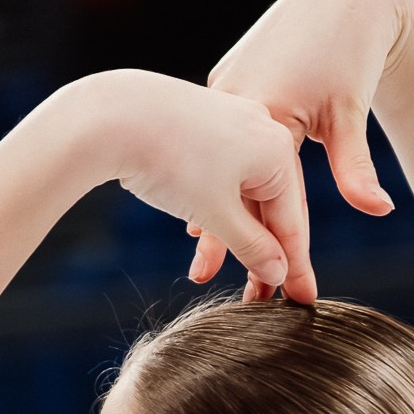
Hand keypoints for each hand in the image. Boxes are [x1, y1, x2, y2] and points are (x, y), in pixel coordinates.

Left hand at [79, 70, 312, 300]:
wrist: (111, 114)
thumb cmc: (169, 161)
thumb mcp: (218, 215)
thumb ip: (253, 247)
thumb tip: (278, 272)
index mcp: (277, 150)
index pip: (293, 220)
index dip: (296, 266)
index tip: (303, 300)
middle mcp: (262, 129)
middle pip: (271, 205)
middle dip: (264, 253)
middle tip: (263, 297)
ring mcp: (232, 122)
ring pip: (243, 190)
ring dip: (234, 235)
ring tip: (221, 273)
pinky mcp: (203, 123)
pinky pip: (222, 173)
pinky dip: (216, 206)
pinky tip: (201, 231)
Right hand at [195, 0, 413, 296]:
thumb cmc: (351, 54)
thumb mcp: (349, 115)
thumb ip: (356, 169)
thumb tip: (380, 210)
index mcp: (267, 113)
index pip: (271, 197)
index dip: (273, 249)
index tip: (274, 293)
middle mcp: (238, 103)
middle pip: (237, 187)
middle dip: (233, 243)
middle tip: (232, 293)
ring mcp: (225, 91)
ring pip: (223, 165)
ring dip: (217, 210)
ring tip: (205, 260)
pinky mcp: (224, 83)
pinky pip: (220, 140)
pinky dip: (218, 171)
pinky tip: (200, 203)